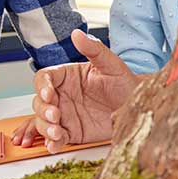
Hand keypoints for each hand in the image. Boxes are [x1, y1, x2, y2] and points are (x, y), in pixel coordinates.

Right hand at [10, 29, 139, 152]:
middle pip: (39, 101)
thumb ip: (94, 49)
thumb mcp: (111, 64)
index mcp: (67, 76)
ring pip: (42, 121)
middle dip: (43, 110)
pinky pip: (54, 138)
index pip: (44, 78)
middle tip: (56, 116)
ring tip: (57, 133)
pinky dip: (51, 142)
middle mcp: (62, 95)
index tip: (50, 94)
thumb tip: (77, 33)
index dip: (43, 86)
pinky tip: (54, 145)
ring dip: (45, 128)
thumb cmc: (125, 82)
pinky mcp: (70, 132)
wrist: (138, 107)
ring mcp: (64, 114)